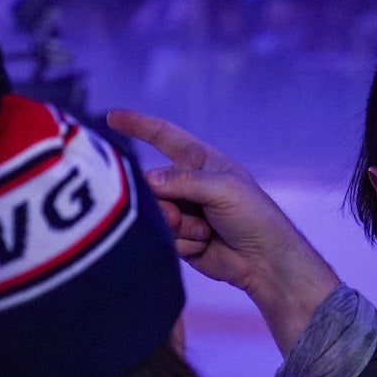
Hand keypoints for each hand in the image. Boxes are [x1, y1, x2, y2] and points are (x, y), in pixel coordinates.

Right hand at [106, 108, 341, 353]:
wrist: (264, 261)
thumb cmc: (253, 215)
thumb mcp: (223, 188)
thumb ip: (184, 181)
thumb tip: (148, 181)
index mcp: (199, 160)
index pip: (163, 136)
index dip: (138, 124)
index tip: (111, 115)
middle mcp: (186, 183)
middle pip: (150, 185)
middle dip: (165, 203)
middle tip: (183, 214)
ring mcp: (181, 211)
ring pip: (154, 215)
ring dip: (179, 226)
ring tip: (206, 232)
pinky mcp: (179, 237)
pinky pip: (163, 237)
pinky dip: (184, 243)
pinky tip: (205, 245)